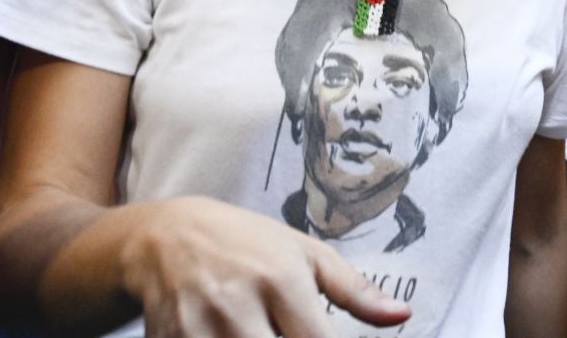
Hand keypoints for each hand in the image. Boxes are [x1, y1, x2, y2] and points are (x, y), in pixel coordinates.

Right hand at [122, 197, 408, 337]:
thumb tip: (401, 317)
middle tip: (298, 336)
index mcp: (280, 281)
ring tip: (268, 331)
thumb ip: (354, 290)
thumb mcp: (305, 253)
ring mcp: (197, 331)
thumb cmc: (247, 244)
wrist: (164, 238)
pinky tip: (236, 337)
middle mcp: (237, 307)